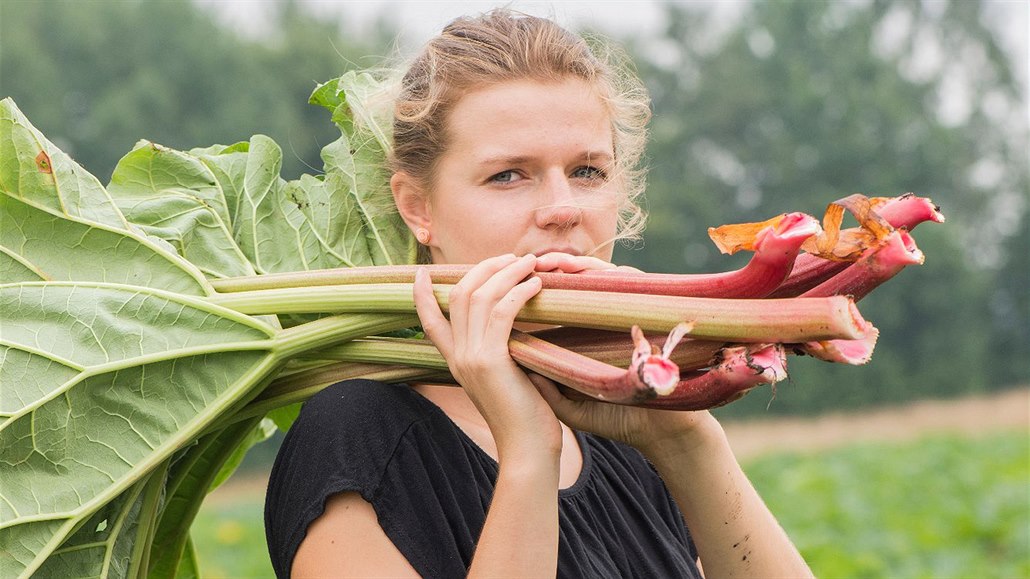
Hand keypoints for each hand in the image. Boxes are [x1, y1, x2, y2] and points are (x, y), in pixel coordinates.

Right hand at [413, 254, 563, 460]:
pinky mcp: (491, 361)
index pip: (429, 322)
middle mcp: (458, 356)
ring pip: (481, 296)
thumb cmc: (526, 417)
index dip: (423, 295)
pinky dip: (520, 291)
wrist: (526, 450)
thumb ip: (500, 352)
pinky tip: (536, 285)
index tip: (420, 273)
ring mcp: (471, 357)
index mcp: (456, 362)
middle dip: (485, 268)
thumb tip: (513, 326)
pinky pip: (502, 311)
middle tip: (511, 257)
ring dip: (507, 272)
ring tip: (529, 263)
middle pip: (460, 294)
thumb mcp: (505, 379)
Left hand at [527, 253, 717, 456]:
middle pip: (581, 284)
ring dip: (578, 266)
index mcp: (588, 338)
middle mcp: (610, 321)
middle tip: (528, 265)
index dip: (540, 289)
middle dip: (555, 270)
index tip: (510, 286)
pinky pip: (632, 284)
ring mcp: (633, 315)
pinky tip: (588, 272)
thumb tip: (516, 362)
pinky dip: (609, 274)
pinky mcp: (654, 315)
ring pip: (603, 278)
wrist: (664, 432)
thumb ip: (548, 390)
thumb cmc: (620, 418)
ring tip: (553, 262)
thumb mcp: (574, 407)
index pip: (563, 303)